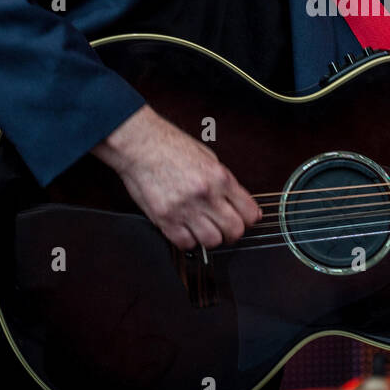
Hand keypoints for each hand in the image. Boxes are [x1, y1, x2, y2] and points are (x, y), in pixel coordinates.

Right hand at [91, 104, 262, 249]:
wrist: (140, 146)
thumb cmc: (172, 147)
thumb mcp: (209, 158)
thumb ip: (225, 183)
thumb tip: (239, 201)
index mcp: (220, 178)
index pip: (249, 213)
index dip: (249, 219)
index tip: (245, 220)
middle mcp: (206, 195)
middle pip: (234, 231)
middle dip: (233, 232)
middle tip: (225, 228)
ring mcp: (185, 209)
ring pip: (212, 241)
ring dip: (211, 238)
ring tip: (204, 229)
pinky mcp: (165, 219)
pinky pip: (186, 244)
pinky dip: (189, 240)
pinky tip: (186, 230)